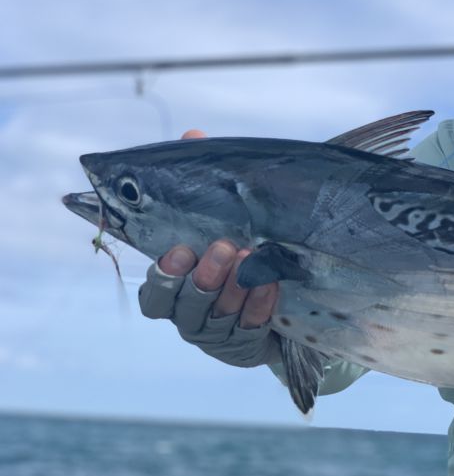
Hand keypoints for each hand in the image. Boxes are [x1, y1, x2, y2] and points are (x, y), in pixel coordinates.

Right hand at [137, 128, 280, 367]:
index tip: (180, 249)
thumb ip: (202, 181)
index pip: (154, 294)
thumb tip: (194, 135)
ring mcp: (220, 332)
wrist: (277, 299)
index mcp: (174, 290)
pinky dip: (261, 301)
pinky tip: (272, 280)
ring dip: (234, 286)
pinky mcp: (249, 340)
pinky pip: (253, 324)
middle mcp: (190, 316)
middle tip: (222, 247)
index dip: (164, 275)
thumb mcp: (220, 215)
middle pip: (186, 304)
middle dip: (203, 276)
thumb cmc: (236, 246)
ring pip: (219, 315)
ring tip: (249, 257)